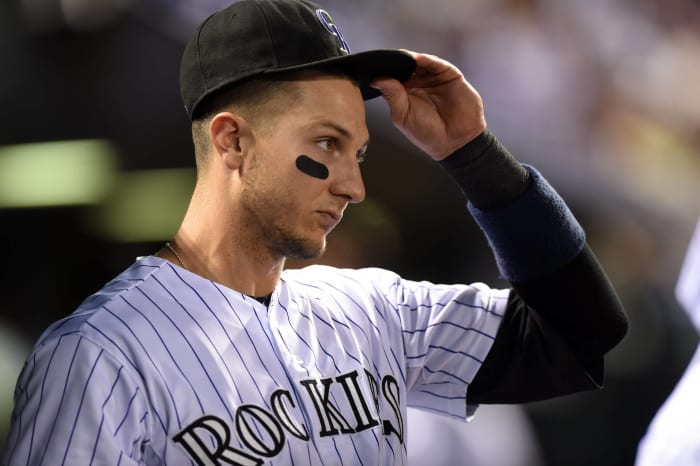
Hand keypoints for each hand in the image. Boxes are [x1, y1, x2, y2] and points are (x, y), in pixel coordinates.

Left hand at [371, 51, 485, 159]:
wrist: (455, 141)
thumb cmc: (427, 133)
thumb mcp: (403, 115)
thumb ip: (392, 96)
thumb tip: (376, 80)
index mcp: (405, 93)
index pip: (392, 76)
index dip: (384, 70)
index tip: (374, 65)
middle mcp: (419, 83)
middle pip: (405, 66)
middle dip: (396, 61)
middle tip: (386, 58)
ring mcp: (434, 78)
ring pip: (420, 62)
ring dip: (410, 58)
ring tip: (400, 57)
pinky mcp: (450, 75)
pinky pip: (437, 64)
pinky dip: (426, 59)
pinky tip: (417, 59)